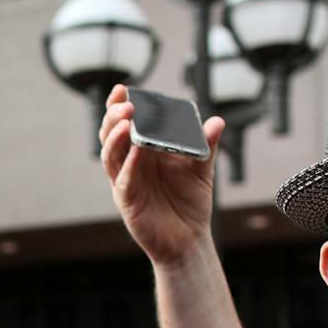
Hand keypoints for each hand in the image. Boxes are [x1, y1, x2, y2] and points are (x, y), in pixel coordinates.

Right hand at [99, 83, 224, 267]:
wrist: (190, 238)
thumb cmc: (191, 203)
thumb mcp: (202, 169)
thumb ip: (206, 145)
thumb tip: (217, 122)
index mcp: (143, 150)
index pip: (125, 123)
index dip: (120, 105)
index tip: (124, 88)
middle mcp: (130, 163)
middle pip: (111, 135)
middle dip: (114, 116)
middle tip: (126, 103)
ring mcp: (126, 182)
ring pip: (110, 155)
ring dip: (115, 136)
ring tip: (126, 120)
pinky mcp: (128, 202)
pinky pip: (124, 180)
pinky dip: (128, 164)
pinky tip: (137, 151)